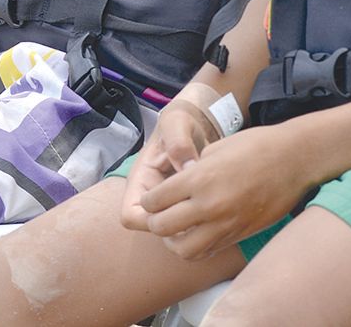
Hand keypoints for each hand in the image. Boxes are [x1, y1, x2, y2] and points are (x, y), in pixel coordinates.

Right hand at [120, 83, 224, 231]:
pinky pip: (190, 224)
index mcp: (141, 179)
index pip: (130, 216)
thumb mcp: (178, 123)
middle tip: (202, 216)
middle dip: (176, 229)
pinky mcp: (187, 204)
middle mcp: (153, 196)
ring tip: (214, 212)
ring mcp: (170, 202)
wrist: (200, 119)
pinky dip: (203, 221)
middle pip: (154, 229)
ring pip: (173, 231)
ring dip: (192, 227)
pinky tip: (221, 209)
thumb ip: (178, 143)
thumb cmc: (183, 120)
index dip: (149, 220)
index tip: (177, 208)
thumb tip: (187, 170)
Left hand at [134, 121, 313, 260]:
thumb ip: (191, 170)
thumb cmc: (255, 146)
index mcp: (199, 178)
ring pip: (182, 249)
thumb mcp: (215, 149)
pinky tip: (197, 233)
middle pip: (162, 227)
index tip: (152, 197)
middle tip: (157, 214)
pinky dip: (195, 247)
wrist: (294, 160)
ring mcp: (225, 224)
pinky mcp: (239, 235)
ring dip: (172, 241)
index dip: (148, 200)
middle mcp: (209, 205)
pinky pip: (207, 251)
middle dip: (154, 221)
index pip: (154, 200)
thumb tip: (176, 186)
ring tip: (176, 229)